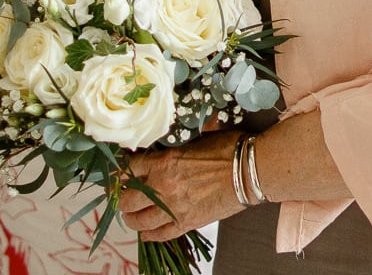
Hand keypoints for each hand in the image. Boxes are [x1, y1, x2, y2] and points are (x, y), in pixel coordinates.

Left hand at [120, 130, 243, 240]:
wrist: (250, 170)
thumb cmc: (229, 149)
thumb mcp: (198, 137)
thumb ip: (179, 143)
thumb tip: (174, 135)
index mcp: (165, 162)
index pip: (130, 169)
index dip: (122, 172)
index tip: (122, 174)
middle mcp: (163, 187)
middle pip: (127, 199)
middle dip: (123, 197)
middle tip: (126, 195)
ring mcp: (174, 207)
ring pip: (138, 221)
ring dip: (132, 219)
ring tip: (132, 216)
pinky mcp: (187, 223)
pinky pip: (160, 235)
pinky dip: (150, 235)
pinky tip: (147, 232)